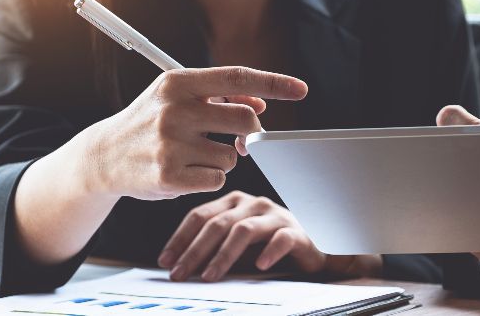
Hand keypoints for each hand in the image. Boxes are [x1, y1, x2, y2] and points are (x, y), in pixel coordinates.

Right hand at [88, 67, 306, 199]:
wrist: (104, 156)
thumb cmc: (149, 122)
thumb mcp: (177, 98)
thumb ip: (218, 97)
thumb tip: (260, 102)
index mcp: (177, 83)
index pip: (236, 78)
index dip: (273, 83)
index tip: (301, 89)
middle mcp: (174, 110)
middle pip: (245, 120)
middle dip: (250, 133)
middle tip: (239, 140)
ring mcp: (170, 144)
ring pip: (232, 155)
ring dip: (224, 158)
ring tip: (194, 154)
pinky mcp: (169, 176)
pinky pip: (216, 178)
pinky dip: (209, 177)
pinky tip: (185, 171)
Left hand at [157, 191, 355, 281]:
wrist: (314, 248)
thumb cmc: (268, 245)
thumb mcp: (236, 245)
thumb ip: (213, 247)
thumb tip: (178, 266)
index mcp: (233, 202)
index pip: (199, 215)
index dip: (179, 238)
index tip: (165, 261)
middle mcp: (252, 204)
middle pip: (217, 224)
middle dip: (194, 251)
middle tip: (180, 273)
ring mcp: (275, 215)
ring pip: (243, 230)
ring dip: (223, 255)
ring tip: (209, 276)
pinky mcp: (296, 230)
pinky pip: (281, 238)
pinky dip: (268, 252)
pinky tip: (258, 266)